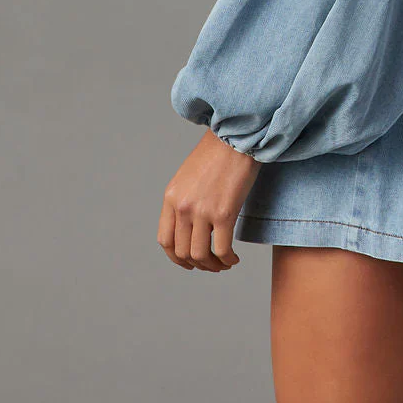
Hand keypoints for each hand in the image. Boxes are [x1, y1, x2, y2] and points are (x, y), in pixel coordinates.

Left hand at [158, 129, 261, 271]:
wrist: (236, 137)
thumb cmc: (218, 153)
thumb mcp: (189, 177)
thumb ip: (185, 201)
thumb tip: (192, 228)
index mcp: (171, 198)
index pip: (165, 241)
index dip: (176, 258)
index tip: (190, 262)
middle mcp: (183, 207)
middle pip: (182, 252)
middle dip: (198, 264)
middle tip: (212, 265)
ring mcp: (202, 211)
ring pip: (200, 255)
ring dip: (213, 265)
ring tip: (224, 263)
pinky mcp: (224, 213)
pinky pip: (221, 249)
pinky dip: (227, 259)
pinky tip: (234, 258)